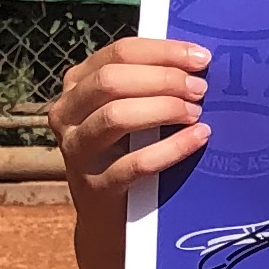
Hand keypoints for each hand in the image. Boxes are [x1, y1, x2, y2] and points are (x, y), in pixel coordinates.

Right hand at [50, 36, 210, 211]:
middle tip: (199, 88)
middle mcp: (67, 113)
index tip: (201, 57)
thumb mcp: (129, 110)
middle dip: (163, 79)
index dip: (163, 52)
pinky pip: (134, 163)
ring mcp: (76, 151)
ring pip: (116, 116)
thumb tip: (197, 59)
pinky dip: (171, 148)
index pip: (119, 53)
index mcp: (77, 84)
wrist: (111, 216)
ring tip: (196, 112)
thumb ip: (149, 83)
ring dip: (163, 108)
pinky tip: (198, 138)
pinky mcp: (93, 187)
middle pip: (112, 80)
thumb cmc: (129, 150)